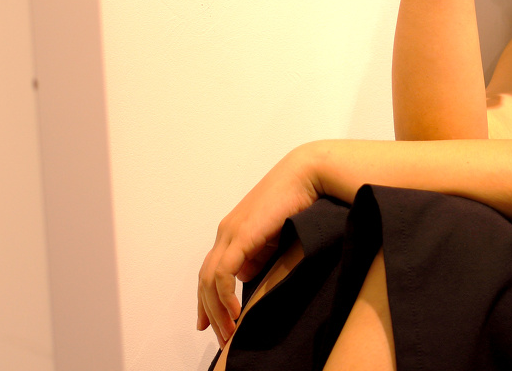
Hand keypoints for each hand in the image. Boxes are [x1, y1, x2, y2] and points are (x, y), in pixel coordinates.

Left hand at [196, 147, 319, 346]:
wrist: (306, 174)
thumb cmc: (297, 200)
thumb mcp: (274, 236)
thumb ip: (259, 255)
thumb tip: (247, 277)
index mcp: (232, 232)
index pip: (210, 271)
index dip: (208, 299)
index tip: (211, 323)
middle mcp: (226, 232)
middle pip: (204, 279)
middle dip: (209, 311)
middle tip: (220, 337)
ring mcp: (231, 233)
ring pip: (209, 279)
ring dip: (216, 309)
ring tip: (228, 331)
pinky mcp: (241, 235)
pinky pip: (223, 272)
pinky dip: (224, 294)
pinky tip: (234, 311)